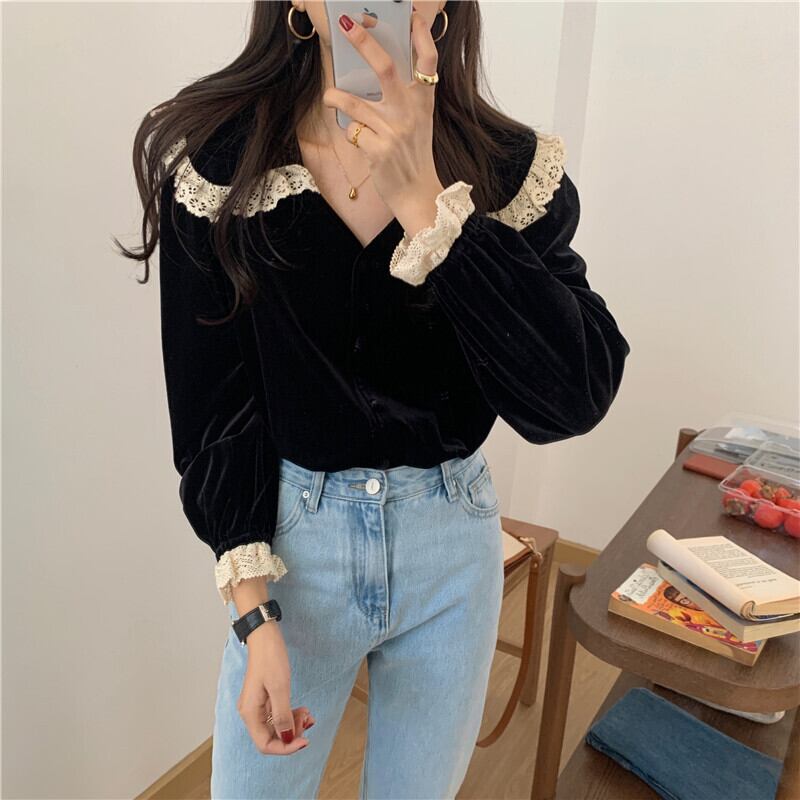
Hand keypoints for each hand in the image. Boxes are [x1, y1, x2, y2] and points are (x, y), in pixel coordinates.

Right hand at [236, 622, 315, 754]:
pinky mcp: (264, 699)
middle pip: (272, 737)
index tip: (305, 740)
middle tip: (308, 719)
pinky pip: (278, 715)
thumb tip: (287, 738)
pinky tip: (302, 709)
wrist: (264, 637)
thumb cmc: (270, 658)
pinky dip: (291, 715)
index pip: (265, 744)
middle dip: (292, 733)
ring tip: (307, 712)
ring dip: (293, 724)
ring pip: (276, 727)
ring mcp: (257, 706)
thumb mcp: (280, 687)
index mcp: (250, 713)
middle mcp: (251, 713)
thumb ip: (282, 715)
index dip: (286, 747)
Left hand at [323, 9, 445, 236]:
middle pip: (385, 68)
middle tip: (346, 25)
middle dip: (364, 42)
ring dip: (335, 97)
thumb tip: (378, 69)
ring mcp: (392, 132)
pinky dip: (348, 131)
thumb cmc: (414, 155)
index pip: (428, 62)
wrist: (417, 194)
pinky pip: (351, 130)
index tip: (413, 16)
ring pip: (354, 102)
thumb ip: (407, 97)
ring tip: (331, 97)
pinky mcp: (377, 150)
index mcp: (424, 103)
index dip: (421, 36)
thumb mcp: (420, 122)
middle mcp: (410, 113)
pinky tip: (355, 136)